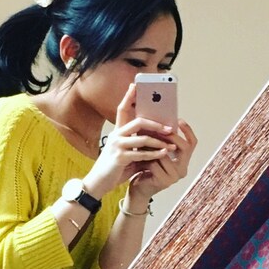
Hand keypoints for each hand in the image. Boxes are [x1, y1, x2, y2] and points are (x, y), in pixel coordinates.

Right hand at [83, 83, 177, 198]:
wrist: (98, 183)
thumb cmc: (114, 168)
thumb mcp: (127, 154)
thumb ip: (139, 146)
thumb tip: (159, 141)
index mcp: (117, 132)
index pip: (122, 110)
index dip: (128, 97)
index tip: (135, 85)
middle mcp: (115, 136)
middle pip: (137, 121)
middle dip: (155, 123)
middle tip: (169, 127)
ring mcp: (116, 146)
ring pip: (142, 137)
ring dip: (159, 141)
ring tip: (170, 143)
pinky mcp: (119, 158)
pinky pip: (141, 153)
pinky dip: (154, 154)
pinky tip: (163, 154)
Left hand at [128, 116, 196, 199]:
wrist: (139, 188)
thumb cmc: (147, 167)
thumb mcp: (156, 152)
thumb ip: (161, 140)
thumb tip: (159, 118)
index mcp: (184, 160)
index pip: (192, 144)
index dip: (188, 131)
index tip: (179, 120)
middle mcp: (183, 169)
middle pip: (184, 148)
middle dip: (171, 136)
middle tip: (159, 128)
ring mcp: (175, 177)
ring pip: (165, 155)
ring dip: (152, 147)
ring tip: (142, 139)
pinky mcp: (164, 182)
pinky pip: (155, 165)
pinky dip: (145, 159)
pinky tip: (137, 156)